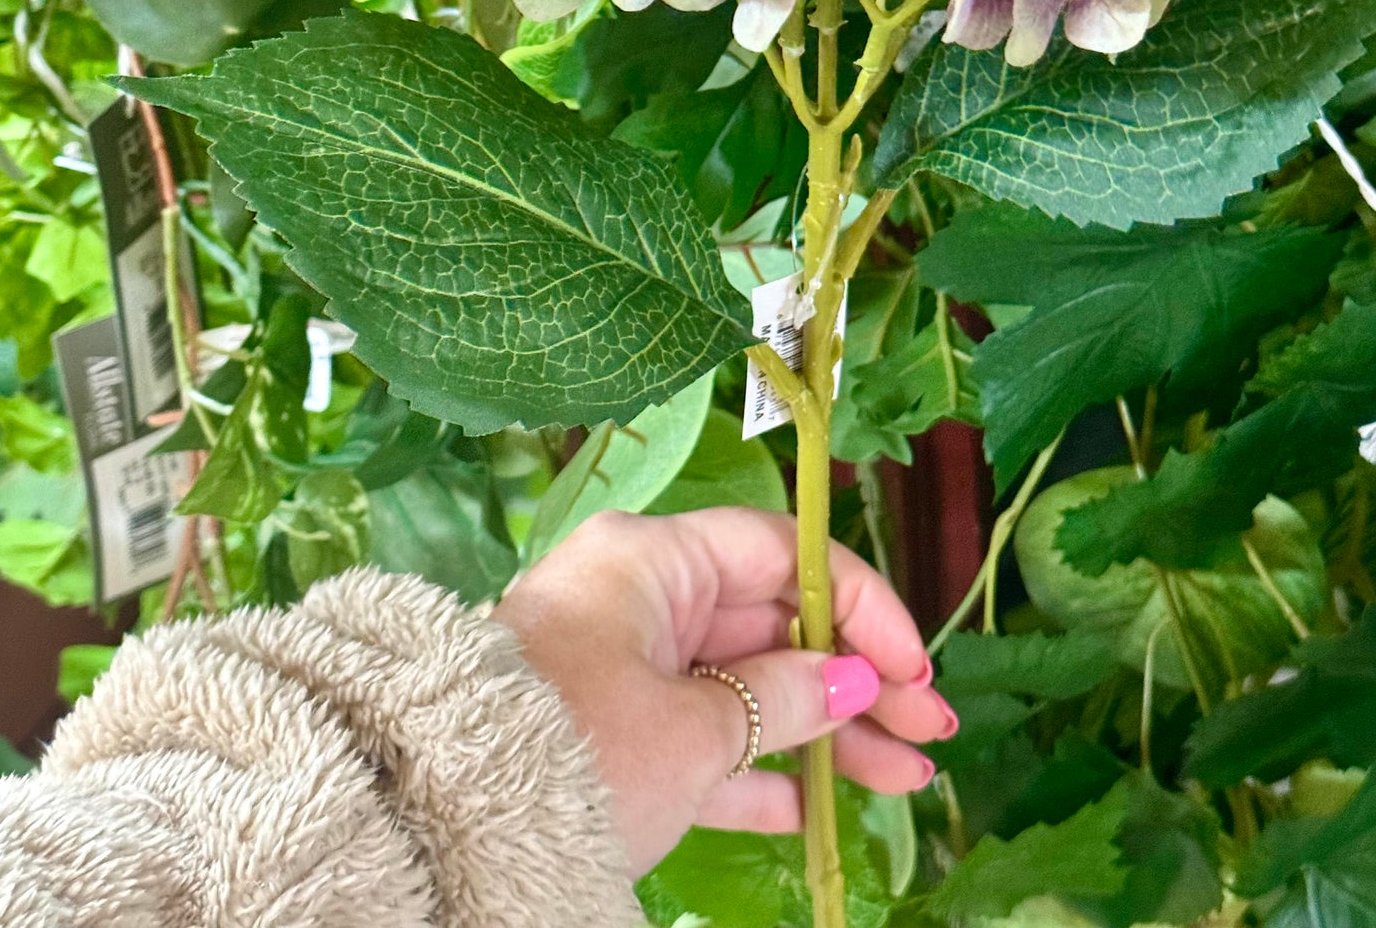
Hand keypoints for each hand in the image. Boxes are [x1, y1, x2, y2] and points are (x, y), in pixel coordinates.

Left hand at [492, 506, 956, 875]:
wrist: (444, 822)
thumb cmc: (578, 748)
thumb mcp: (693, 729)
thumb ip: (784, 701)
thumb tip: (852, 681)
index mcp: (652, 559)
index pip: (778, 553)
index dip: (856, 606)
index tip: (912, 667)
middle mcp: (639, 597)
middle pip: (771, 624)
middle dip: (856, 681)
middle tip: (931, 732)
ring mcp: (622, 667)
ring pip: (745, 688)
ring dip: (825, 733)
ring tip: (906, 779)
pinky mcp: (610, 735)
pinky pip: (701, 740)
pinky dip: (757, 770)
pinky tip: (818, 807)